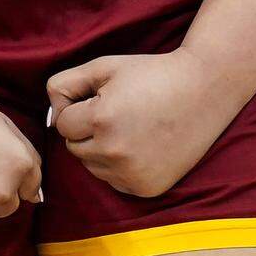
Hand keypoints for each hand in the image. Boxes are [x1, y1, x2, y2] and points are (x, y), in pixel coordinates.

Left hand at [46, 50, 223, 198]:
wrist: (203, 91)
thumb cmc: (150, 74)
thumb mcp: (104, 67)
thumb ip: (65, 84)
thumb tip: (51, 113)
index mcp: (101, 120)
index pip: (62, 124)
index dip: (78, 108)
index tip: (102, 97)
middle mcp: (114, 152)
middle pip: (74, 148)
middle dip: (87, 130)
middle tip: (118, 110)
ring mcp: (131, 174)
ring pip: (92, 166)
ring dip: (101, 149)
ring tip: (131, 126)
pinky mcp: (146, 189)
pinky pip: (113, 180)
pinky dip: (119, 165)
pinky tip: (142, 145)